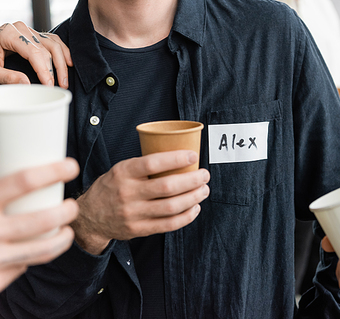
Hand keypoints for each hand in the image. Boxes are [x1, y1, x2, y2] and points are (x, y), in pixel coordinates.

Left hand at [0, 21, 72, 87]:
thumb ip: (7, 76)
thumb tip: (27, 84)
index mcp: (10, 34)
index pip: (34, 53)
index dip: (44, 70)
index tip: (49, 86)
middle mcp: (22, 29)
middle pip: (47, 49)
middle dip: (56, 70)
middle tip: (60, 86)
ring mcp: (30, 31)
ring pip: (54, 45)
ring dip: (63, 63)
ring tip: (65, 80)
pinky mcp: (35, 35)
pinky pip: (54, 41)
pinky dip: (63, 52)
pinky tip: (69, 63)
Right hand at [0, 158, 79, 290]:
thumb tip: (8, 136)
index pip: (22, 181)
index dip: (52, 171)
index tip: (71, 166)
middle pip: (41, 219)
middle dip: (65, 211)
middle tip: (72, 206)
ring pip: (41, 250)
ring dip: (61, 240)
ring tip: (67, 231)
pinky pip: (20, 268)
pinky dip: (30, 259)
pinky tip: (36, 251)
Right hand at [73, 150, 209, 254]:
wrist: (89, 217)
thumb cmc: (112, 188)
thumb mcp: (121, 170)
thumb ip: (144, 166)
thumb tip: (179, 157)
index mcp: (123, 173)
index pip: (152, 163)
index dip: (176, 159)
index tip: (193, 156)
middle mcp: (127, 193)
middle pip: (167, 187)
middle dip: (192, 180)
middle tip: (204, 175)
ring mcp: (133, 213)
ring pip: (171, 207)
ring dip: (193, 197)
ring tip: (203, 190)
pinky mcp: (138, 229)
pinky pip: (168, 224)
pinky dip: (186, 216)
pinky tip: (195, 207)